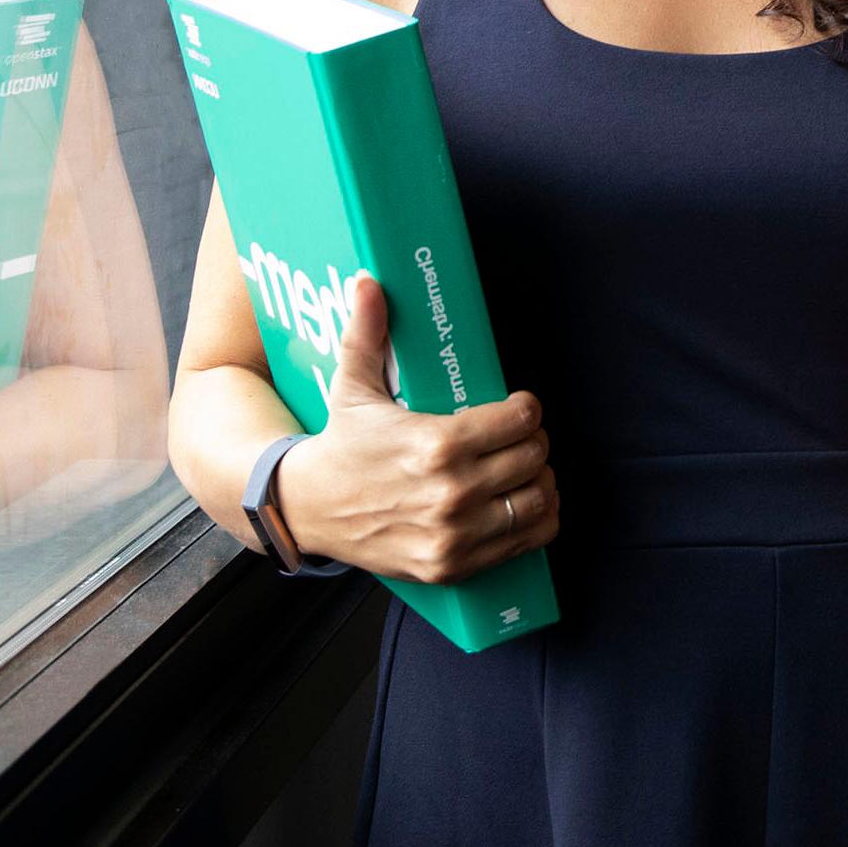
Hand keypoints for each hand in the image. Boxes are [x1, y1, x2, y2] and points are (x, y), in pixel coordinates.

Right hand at [272, 274, 558, 584]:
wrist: (307, 509)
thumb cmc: (340, 445)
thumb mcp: (353, 386)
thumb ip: (366, 332)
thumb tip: (368, 282)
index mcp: (436, 444)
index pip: (520, 420)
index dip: (526, 408)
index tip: (519, 406)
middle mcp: (452, 492)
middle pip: (534, 457)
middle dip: (533, 441)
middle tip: (520, 435)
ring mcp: (455, 534)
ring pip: (538, 500)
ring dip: (540, 481)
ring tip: (527, 468)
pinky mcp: (453, 565)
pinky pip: (524, 543)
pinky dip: (536, 522)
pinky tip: (526, 505)